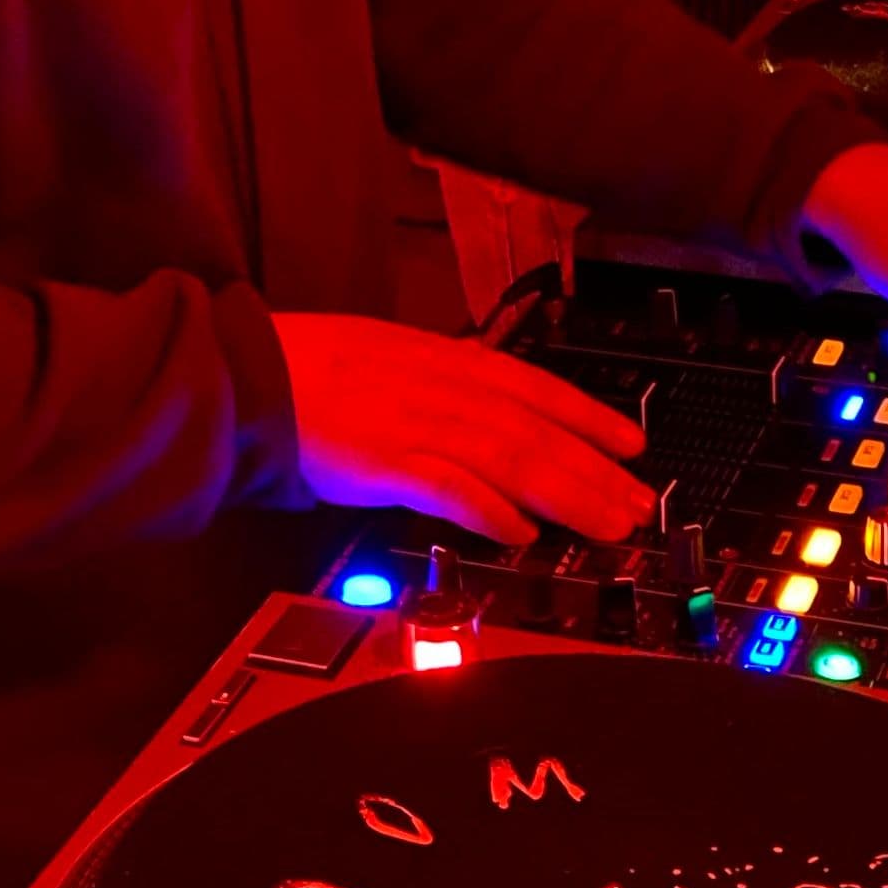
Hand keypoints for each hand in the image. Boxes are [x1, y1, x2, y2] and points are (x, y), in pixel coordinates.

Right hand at [276, 312, 653, 545]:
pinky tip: (521, 532)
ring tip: (605, 524)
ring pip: (510, 458)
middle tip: (639, 504)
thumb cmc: (312, 366)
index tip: (632, 445)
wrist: (249, 371)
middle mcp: (443, 387)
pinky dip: (489, 509)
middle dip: (595, 471)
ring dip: (566, 494)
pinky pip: (448, 487)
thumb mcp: (393, 356)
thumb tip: (491, 412)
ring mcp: (416, 423)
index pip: (536, 388)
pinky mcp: (383, 461)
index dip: (590, 417)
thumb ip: (445, 382)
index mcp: (446, 359)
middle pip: (537, 432)